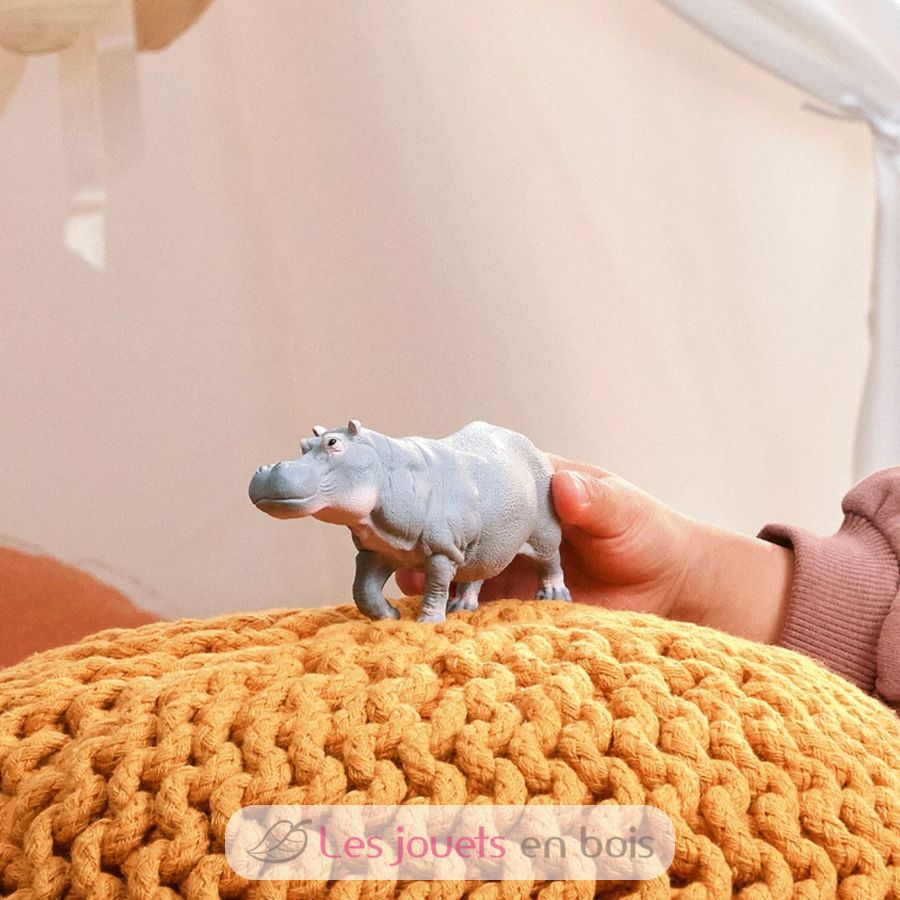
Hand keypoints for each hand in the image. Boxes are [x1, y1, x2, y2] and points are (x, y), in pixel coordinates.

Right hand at [396, 454, 793, 643]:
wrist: (671, 591)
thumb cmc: (649, 535)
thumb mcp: (623, 512)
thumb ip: (595, 501)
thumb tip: (565, 486)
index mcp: (530, 490)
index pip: (480, 480)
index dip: (449, 484)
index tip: (420, 490)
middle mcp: (509, 525)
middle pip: (459, 524)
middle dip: (428, 531)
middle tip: (396, 540)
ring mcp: (508, 566)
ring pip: (458, 566)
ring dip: (432, 572)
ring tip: (407, 578)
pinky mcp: (515, 605)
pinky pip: (477, 609)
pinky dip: (455, 612)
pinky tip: (432, 617)